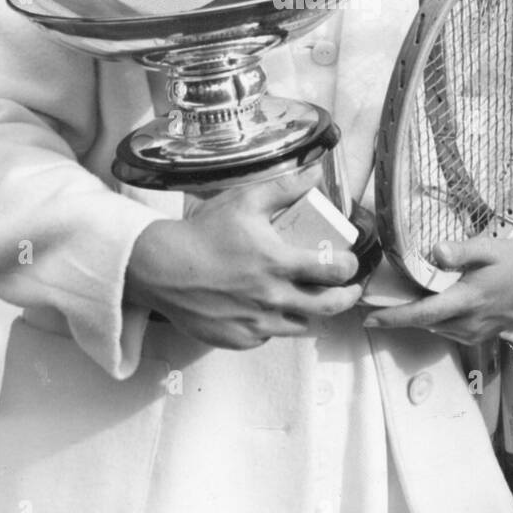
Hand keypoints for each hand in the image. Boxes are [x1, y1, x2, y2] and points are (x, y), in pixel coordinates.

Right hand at [125, 165, 361, 349]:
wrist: (161, 268)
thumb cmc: (203, 233)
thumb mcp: (245, 201)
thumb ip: (285, 187)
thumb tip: (316, 172)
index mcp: (278, 264)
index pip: (334, 271)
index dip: (350, 267)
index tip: (349, 262)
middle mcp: (273, 298)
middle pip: (329, 307)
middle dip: (346, 298)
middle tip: (349, 290)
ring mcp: (257, 323)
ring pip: (301, 326)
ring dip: (310, 313)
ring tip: (310, 299)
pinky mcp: (239, 340)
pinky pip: (268, 336)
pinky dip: (274, 324)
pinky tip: (267, 308)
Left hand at [361, 237, 512, 344]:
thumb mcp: (490, 249)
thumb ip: (460, 251)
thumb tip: (435, 251)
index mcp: (468, 300)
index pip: (422, 314)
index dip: (393, 318)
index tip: (368, 319)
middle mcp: (469, 322)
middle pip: (424, 323)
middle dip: (398, 317)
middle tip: (373, 307)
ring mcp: (476, 332)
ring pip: (436, 327)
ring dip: (417, 318)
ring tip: (397, 304)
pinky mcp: (481, 335)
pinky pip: (450, 330)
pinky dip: (436, 320)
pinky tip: (432, 305)